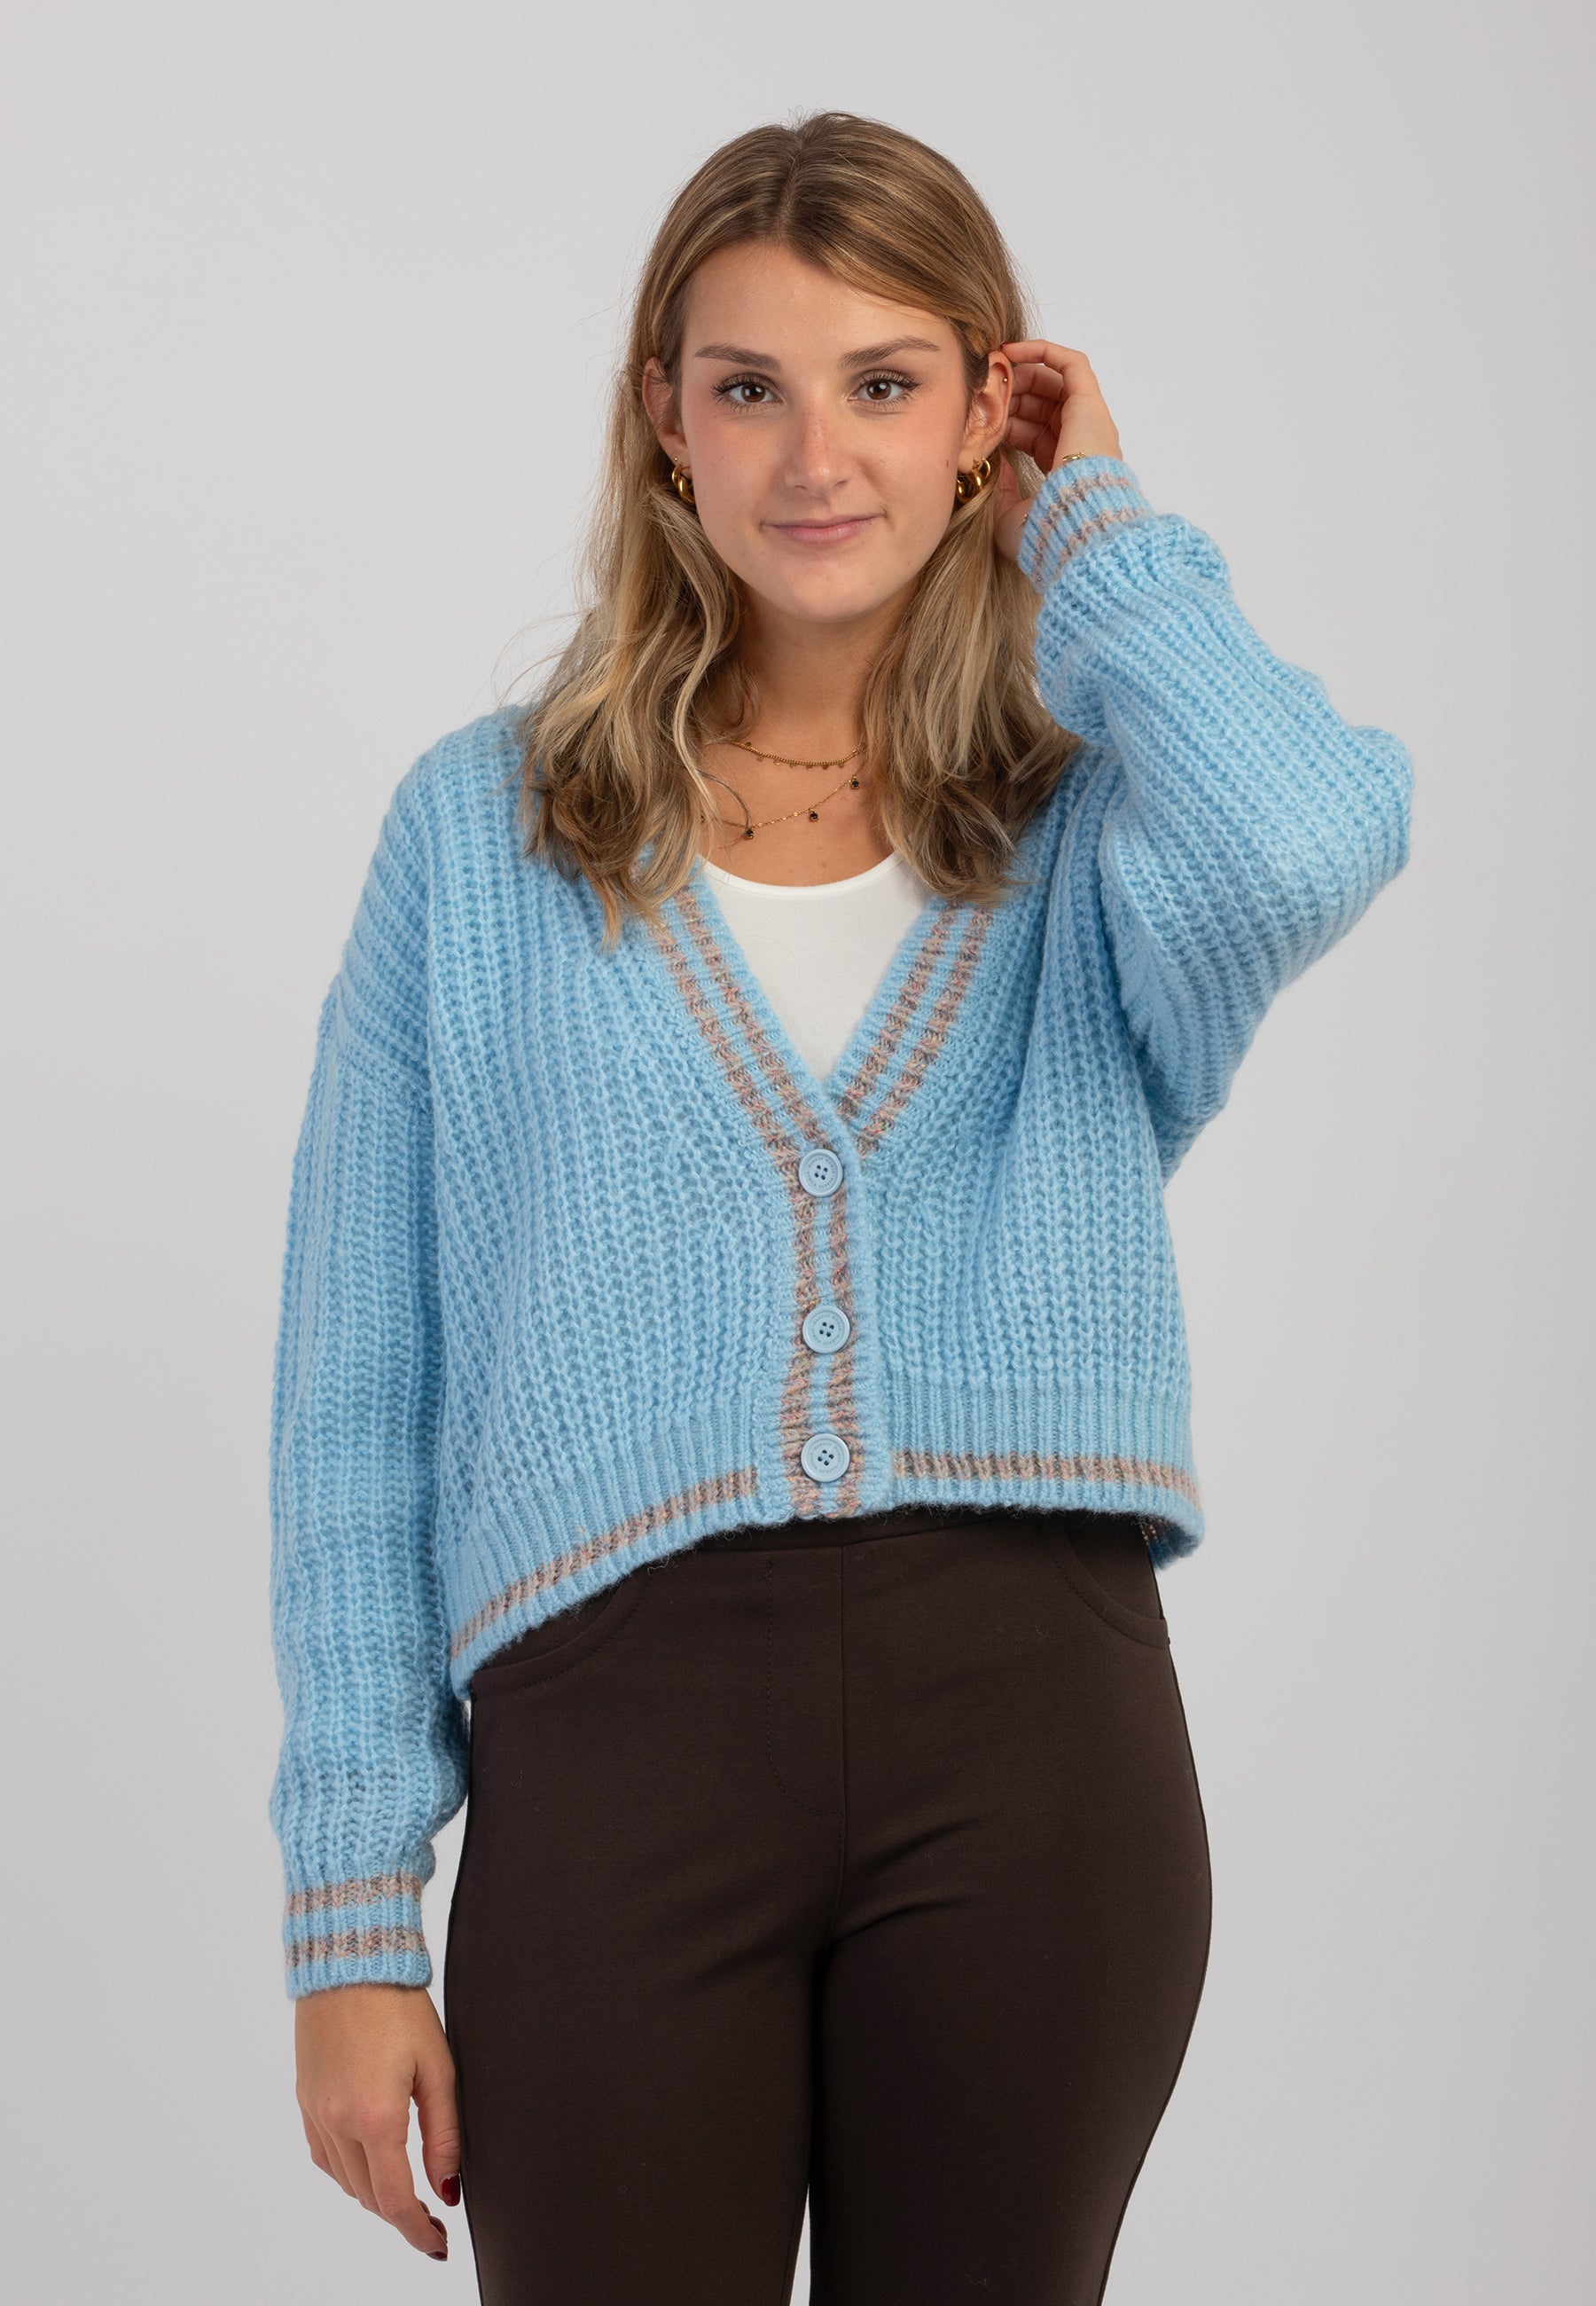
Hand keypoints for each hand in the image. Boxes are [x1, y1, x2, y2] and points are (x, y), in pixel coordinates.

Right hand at [295, 1983, 460, 2259]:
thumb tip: (448, 2187)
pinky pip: (323, 2155)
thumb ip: (444, 2134)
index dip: (418, 2232)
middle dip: (401, 2214)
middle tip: (432, 2217)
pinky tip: (369, 2160)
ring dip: (374, 2193)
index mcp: (376, 2116)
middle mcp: (338, 2121)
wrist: (351, 1959)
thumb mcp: (438, 2068)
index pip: (395, 2201)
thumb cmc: (400, 2004)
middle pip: (369, 2196)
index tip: (437, 2245)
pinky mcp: (305, 2097)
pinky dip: (347, 2169)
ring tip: (406, 2190)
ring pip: (344, 2180)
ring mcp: (316, 2110)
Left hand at [992, 341, 1122, 562]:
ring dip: (1021, 373)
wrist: (1073, 527)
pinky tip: (1011, 351)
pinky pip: (1070, 363)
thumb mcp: (1012, 518)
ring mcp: (1088, 422)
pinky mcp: (1090, 403)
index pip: (1032, 432)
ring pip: (1053, 382)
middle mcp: (1079, 442)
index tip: (978, 414)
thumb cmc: (1046, 531)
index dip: (1005, 420)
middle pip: (1042, 405)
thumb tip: (998, 469)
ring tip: (992, 368)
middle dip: (1010, 394)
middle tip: (982, 389)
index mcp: (1063, 469)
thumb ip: (1005, 494)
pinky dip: (1042, 351)